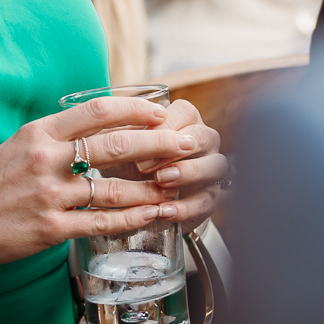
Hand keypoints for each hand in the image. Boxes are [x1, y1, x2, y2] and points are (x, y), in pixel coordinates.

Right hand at [0, 97, 198, 278]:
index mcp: (39, 132)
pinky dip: (131, 220)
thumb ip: (55, 137)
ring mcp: (48, 195)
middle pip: (114, 144)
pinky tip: (151, 216)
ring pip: (114, 188)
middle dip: (157, 144)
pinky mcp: (48, 229)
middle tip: (186, 144)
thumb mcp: (17, 146)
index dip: (136, 109)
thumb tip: (96, 128)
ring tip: (178, 186)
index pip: (98, 110)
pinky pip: (101, 223)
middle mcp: (45, 158)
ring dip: (151, 188)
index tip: (161, 112)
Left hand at [134, 98, 229, 232]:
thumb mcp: (127, 147)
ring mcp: (213, 167)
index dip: (163, 128)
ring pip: (215, 165)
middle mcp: (205, 140)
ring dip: (188, 173)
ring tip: (161, 183)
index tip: (137, 144)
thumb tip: (108, 131)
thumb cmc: (136, 162)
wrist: (147, 197)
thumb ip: (122, 135)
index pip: (185, 112)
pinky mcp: (212, 196)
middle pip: (203, 137)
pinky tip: (164, 211)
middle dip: (175, 151)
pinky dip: (186, 207)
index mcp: (186, 119)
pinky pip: (209, 200)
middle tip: (146, 167)